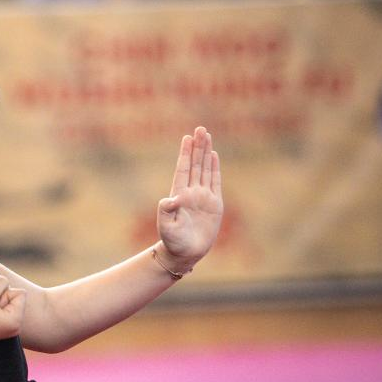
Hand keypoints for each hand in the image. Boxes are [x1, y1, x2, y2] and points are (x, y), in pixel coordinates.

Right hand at [0, 276, 25, 345]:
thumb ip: (1, 282)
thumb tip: (7, 282)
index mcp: (17, 321)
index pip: (21, 293)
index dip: (5, 292)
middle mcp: (17, 327)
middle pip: (16, 299)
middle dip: (2, 298)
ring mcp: (10, 330)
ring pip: (9, 304)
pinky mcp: (2, 329)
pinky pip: (4, 311)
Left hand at [157, 127, 222, 271]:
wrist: (184, 253)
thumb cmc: (173, 241)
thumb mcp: (166, 226)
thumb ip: (165, 211)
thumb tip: (170, 199)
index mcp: (179, 194)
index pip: (183, 169)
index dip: (185, 153)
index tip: (187, 137)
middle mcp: (191, 192)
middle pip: (196, 164)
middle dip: (198, 146)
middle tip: (200, 128)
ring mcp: (203, 197)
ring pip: (205, 169)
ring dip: (206, 153)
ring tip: (207, 136)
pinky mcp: (214, 204)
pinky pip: (215, 182)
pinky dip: (215, 169)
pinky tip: (214, 156)